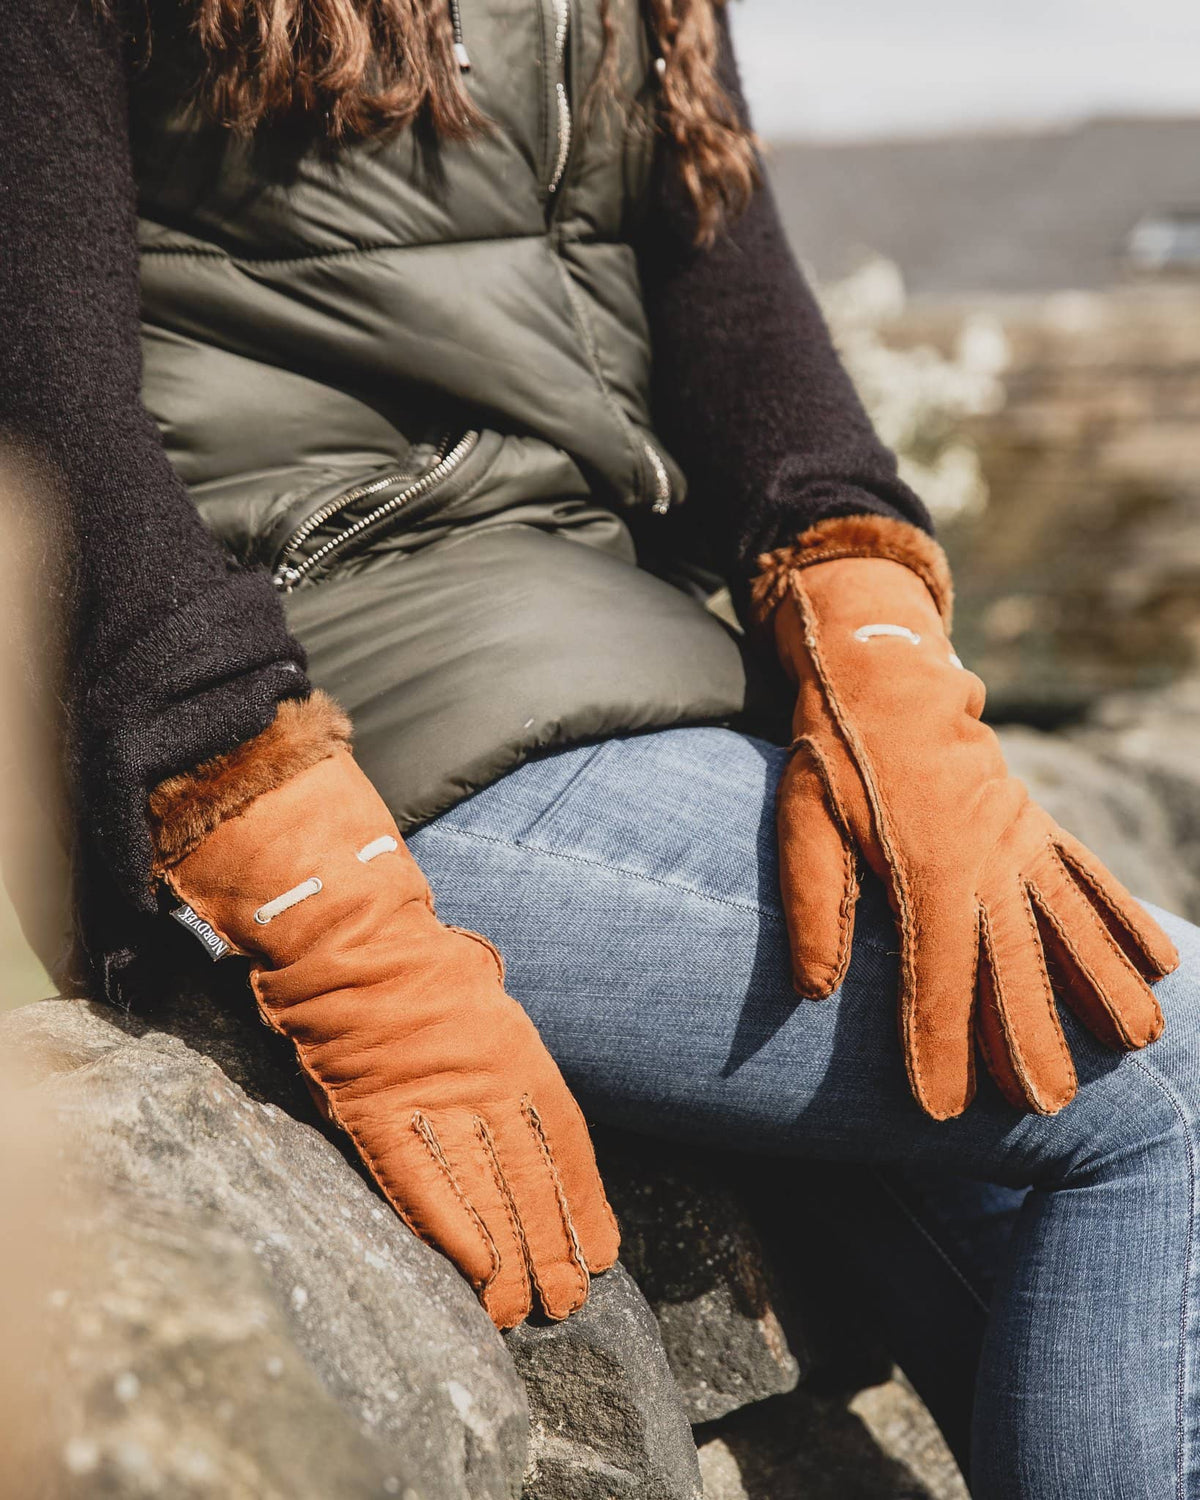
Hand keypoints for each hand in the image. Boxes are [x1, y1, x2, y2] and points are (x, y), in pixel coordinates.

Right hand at [160, 745, 618, 1326]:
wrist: (355, 942)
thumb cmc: (424, 966)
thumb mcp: (489, 998)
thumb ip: (507, 1053)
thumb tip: (519, 1094)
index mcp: (519, 1054)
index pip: (565, 1143)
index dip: (584, 1203)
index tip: (601, 1252)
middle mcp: (488, 1083)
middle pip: (530, 1180)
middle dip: (552, 1247)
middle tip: (566, 1304)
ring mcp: (434, 1101)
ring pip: (483, 1191)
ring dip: (506, 1256)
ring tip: (520, 1310)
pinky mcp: (380, 1116)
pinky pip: (421, 1181)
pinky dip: (449, 1229)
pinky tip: (473, 1270)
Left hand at [757, 519, 1177, 1119]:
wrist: (888, 676)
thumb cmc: (833, 753)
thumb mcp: (801, 818)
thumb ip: (810, 901)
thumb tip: (815, 989)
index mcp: (926, 865)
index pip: (937, 971)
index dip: (940, 1044)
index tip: (944, 1111)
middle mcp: (988, 858)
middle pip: (1016, 960)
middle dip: (1031, 1036)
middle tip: (1050, 1108)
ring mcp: (1022, 841)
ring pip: (1072, 923)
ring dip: (1105, 984)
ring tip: (1138, 1043)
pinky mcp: (1036, 828)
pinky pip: (1090, 878)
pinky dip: (1125, 921)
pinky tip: (1162, 965)